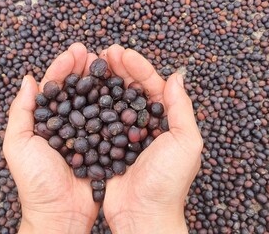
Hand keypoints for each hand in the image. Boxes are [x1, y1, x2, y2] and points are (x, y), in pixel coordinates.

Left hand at [3, 43, 100, 233]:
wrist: (60, 214)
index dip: (64, 67)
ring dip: (102, 83)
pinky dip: (115, 107)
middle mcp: (67, 125)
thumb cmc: (35, 182)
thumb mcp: (18, 145)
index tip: (75, 51)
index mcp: (45, 122)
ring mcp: (86, 135)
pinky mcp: (103, 147)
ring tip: (110, 66)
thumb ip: (21, 112)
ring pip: (94, 103)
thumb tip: (29, 79)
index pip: (54, 88)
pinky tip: (122, 93)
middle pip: (77, 91)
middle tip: (95, 53)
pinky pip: (109, 124)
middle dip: (85, 70)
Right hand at [100, 45, 202, 233]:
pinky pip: (99, 122)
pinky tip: (82, 93)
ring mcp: (124, 135)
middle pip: (130, 90)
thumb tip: (177, 76)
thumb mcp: (186, 143)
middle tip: (104, 53)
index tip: (122, 52)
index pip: (152, 86)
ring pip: (113, 102)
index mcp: (165, 121)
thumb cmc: (168, 183)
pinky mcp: (106, 147)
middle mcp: (145, 125)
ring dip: (104, 83)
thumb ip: (181, 109)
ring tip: (92, 66)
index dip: (138, 67)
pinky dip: (92, 106)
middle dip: (119, 69)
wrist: (143, 216)